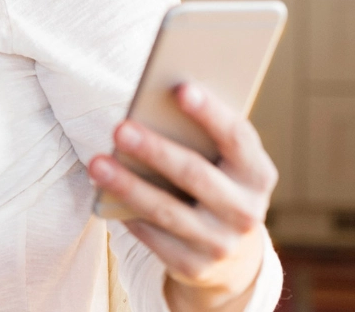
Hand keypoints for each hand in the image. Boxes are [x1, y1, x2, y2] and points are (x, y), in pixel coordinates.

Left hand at [89, 82, 277, 311]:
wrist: (231, 257)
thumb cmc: (215, 186)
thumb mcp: (221, 164)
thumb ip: (199, 138)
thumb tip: (151, 104)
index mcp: (258, 174)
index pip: (237, 138)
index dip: (211, 113)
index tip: (181, 87)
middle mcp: (247, 211)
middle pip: (196, 175)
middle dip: (155, 150)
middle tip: (120, 127)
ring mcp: (222, 243)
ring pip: (168, 210)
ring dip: (128, 185)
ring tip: (96, 162)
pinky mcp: (195, 267)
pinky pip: (154, 238)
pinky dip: (128, 215)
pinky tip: (104, 196)